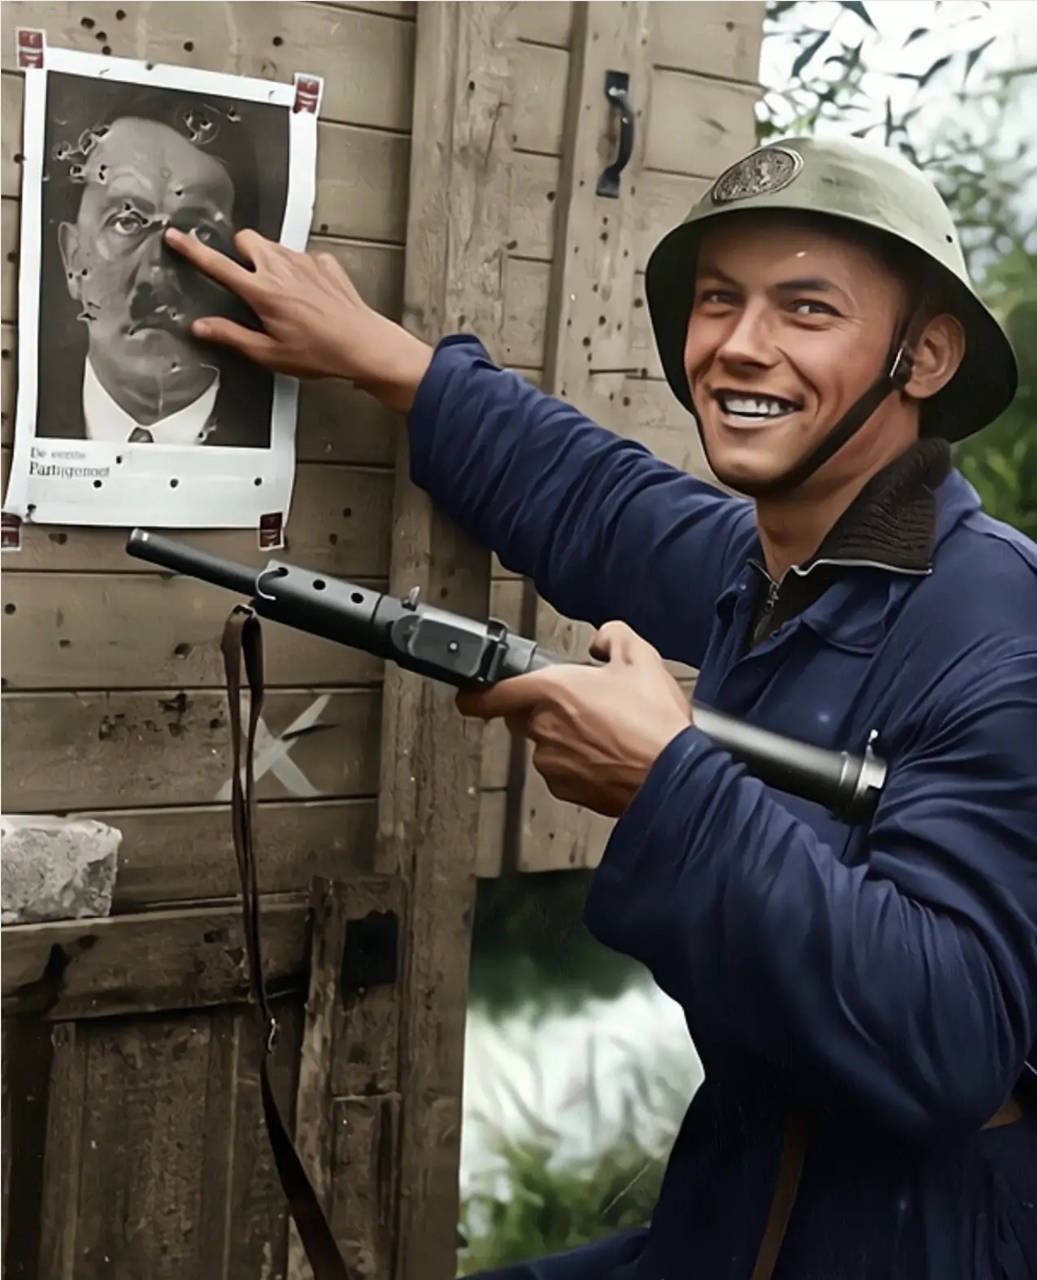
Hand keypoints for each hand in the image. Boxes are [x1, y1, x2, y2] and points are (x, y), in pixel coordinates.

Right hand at [163, 227, 432, 410]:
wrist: (364, 346)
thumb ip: (231, 336)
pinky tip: (308, 294)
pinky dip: (299, 269)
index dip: (192, 250)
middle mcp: (281, 268)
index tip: (175, 237)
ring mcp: (306, 262)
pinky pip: (303, 257)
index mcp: (261, 291)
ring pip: (274, 246)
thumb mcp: (268, 353)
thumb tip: (202, 327)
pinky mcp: (326, 263)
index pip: (217, 265)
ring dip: (268, 260)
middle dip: (240, 253)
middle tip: (247, 278)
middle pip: (246, 240)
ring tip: (279, 292)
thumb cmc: (321, 353)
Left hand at [456, 622, 692, 817]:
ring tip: (609, 733)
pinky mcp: (567, 789)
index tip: (469, 694)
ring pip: (546, 744)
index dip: (476, 693)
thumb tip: (604, 639)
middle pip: (525, 716)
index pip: (494, 693)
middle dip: (547, 709)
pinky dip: (579, 764)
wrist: (674, 778)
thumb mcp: (642, 659)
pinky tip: (610, 756)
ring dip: (567, 738)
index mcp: (553, 691)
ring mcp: (553, 762)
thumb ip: (615, 637)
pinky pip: (562, 771)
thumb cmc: (655, 725)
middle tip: (587, 706)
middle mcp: (544, 728)